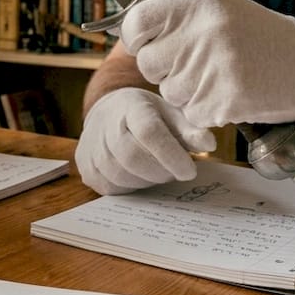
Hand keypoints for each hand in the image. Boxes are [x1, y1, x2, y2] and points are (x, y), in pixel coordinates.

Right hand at [75, 88, 216, 194]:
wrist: (108, 114)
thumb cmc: (147, 115)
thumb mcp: (171, 114)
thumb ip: (189, 129)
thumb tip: (208, 144)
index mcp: (130, 107)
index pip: (149, 132)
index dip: (171, 155)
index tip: (190, 171)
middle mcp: (105, 126)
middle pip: (134, 158)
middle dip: (161, 171)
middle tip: (175, 170)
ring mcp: (91, 148)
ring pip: (123, 176)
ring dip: (148, 180)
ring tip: (158, 170)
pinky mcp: (87, 168)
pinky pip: (112, 188)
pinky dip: (132, 186)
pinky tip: (140, 175)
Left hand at [122, 0, 294, 127]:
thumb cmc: (259, 38)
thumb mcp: (219, 11)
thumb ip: (176, 19)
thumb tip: (127, 32)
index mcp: (199, 3)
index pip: (137, 22)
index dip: (138, 39)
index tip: (150, 45)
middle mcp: (204, 31)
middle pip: (149, 63)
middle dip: (167, 70)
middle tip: (200, 65)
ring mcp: (215, 66)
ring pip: (170, 92)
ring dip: (190, 93)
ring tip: (222, 77)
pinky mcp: (226, 99)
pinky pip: (193, 113)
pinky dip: (208, 111)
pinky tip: (232, 95)